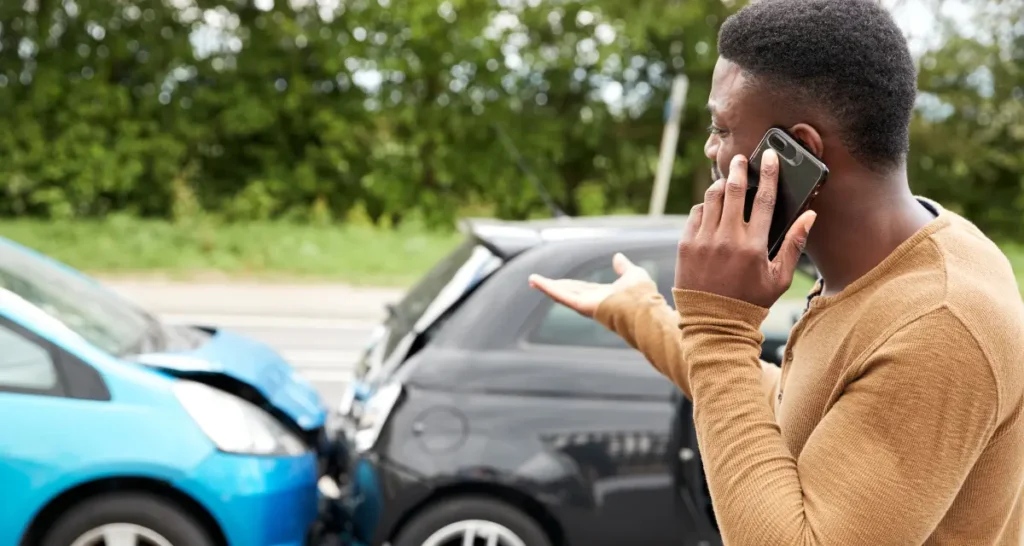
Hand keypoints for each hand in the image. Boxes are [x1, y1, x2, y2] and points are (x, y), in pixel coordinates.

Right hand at [528, 253, 655, 317]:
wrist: (644, 308)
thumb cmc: (643, 296)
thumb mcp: (633, 274)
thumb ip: (624, 267)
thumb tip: (617, 256)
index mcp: (603, 296)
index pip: (583, 289)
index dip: (570, 284)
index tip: (559, 281)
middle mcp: (592, 302)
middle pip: (568, 292)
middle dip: (553, 287)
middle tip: (537, 281)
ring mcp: (586, 304)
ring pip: (562, 294)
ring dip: (546, 286)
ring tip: (532, 280)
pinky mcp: (581, 305)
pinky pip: (561, 296)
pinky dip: (547, 288)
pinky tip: (536, 281)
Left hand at [675, 150, 816, 308]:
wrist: (713, 322)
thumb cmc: (751, 301)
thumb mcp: (779, 277)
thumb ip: (794, 244)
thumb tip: (810, 215)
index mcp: (754, 245)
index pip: (765, 199)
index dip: (769, 173)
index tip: (769, 157)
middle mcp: (727, 238)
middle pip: (734, 190)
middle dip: (738, 169)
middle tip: (740, 159)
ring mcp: (703, 240)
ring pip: (712, 198)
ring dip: (720, 185)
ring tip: (726, 181)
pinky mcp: (685, 245)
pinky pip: (695, 214)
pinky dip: (705, 206)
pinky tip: (712, 208)